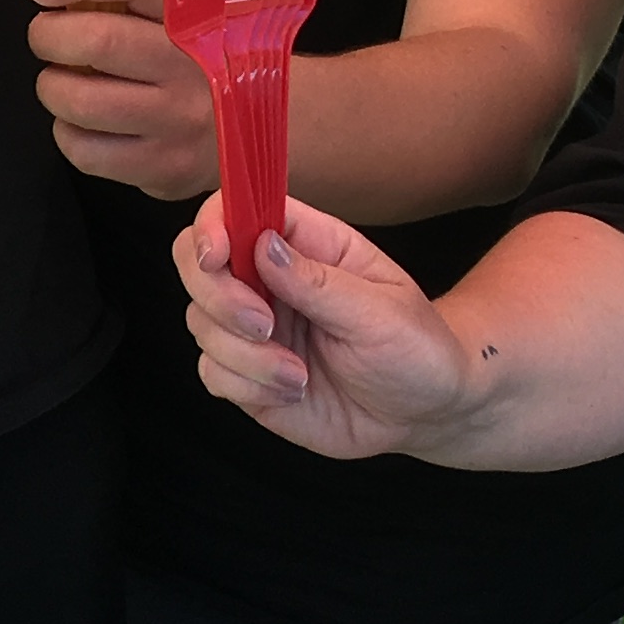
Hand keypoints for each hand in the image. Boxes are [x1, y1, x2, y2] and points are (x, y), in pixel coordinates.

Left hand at [27, 0, 212, 197]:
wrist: (275, 119)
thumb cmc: (215, 48)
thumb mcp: (188, 1)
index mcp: (203, 9)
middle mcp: (195, 65)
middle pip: (98, 41)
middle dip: (50, 34)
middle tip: (46, 34)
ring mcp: (180, 121)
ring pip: (82, 101)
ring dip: (53, 85)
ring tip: (62, 78)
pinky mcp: (166, 168)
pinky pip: (88, 151)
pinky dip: (68, 131)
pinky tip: (81, 120)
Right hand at [177, 197, 480, 462]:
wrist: (426, 413)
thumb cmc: (416, 348)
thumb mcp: (381, 312)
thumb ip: (319, 281)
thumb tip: (264, 244)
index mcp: (304, 244)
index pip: (235, 210)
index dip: (212, 225)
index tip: (216, 256)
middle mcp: (269, 280)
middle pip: (197, 263)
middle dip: (219, 297)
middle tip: (265, 326)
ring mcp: (254, 328)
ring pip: (200, 323)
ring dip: (245, 355)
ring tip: (299, 375)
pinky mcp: (247, 373)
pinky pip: (212, 372)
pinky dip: (246, 386)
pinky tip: (292, 391)